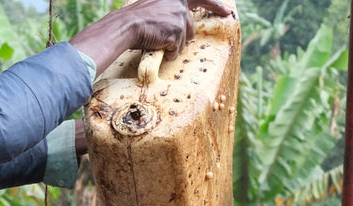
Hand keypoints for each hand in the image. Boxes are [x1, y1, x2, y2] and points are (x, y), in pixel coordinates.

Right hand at [71, 0, 233, 75]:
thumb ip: (166, 11)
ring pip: (184, 40)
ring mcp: (179, 17)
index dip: (215, 5)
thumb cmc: (134, 20)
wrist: (125, 25)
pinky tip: (156, 49)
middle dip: (183, 38)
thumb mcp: (153, 8)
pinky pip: (176, 50)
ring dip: (172, 46)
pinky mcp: (176, 31)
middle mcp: (179, 3)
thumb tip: (175, 27)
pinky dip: (167, 53)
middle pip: (190, 27)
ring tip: (156, 44)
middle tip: (177, 42)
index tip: (226, 12)